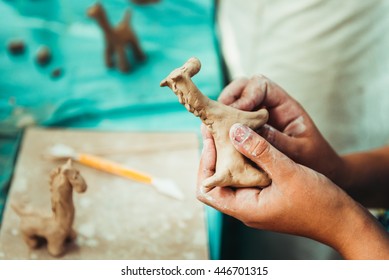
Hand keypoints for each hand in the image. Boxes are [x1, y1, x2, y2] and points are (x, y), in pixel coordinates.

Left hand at [197, 123, 388, 258]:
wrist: (342, 220)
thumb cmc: (318, 203)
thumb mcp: (287, 172)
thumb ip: (260, 151)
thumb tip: (235, 131)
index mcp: (245, 208)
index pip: (207, 189)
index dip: (205, 163)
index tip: (211, 138)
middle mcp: (246, 208)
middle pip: (216, 182)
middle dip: (214, 157)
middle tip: (218, 132)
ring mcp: (256, 203)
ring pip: (232, 179)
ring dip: (229, 157)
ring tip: (231, 132)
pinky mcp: (266, 197)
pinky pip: (247, 178)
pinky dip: (245, 161)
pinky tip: (251, 143)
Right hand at [218, 76, 344, 184]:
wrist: (322, 172)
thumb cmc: (315, 161)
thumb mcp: (297, 153)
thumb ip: (272, 142)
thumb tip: (240, 132)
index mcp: (286, 106)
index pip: (261, 85)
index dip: (245, 95)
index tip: (235, 114)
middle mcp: (270, 107)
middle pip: (243, 88)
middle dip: (227, 100)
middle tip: (216, 119)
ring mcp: (259, 117)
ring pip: (234, 103)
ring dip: (222, 114)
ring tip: (213, 130)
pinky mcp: (251, 130)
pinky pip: (233, 122)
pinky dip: (223, 128)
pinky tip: (217, 141)